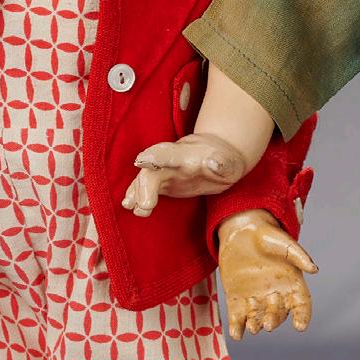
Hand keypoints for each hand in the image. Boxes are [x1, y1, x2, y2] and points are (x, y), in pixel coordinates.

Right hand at [121, 132, 248, 217]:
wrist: (220, 156)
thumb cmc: (226, 161)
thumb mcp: (230, 163)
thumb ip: (222, 163)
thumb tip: (214, 163)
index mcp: (187, 154)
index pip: (169, 153)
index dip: (156, 157)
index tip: (143, 161)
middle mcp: (170, 160)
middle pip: (152, 169)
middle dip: (144, 186)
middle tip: (145, 206)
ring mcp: (164, 170)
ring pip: (144, 178)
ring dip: (136, 192)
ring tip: (131, 206)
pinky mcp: (161, 181)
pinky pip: (144, 187)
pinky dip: (135, 195)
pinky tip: (128, 204)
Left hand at [216, 210, 316, 338]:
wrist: (241, 232)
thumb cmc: (267, 236)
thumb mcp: (284, 243)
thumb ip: (298, 255)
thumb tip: (314, 269)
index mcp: (291, 284)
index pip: (301, 304)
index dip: (302, 316)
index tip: (300, 326)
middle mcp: (275, 295)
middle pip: (278, 314)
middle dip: (274, 320)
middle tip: (269, 324)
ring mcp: (255, 298)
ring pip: (258, 318)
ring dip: (256, 325)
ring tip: (253, 326)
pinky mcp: (236, 299)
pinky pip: (238, 317)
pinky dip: (237, 327)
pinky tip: (237, 334)